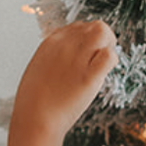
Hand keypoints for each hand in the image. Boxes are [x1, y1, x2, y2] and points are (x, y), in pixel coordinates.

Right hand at [11, 20, 118, 141]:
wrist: (33, 120)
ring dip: (109, 45)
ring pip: (104, 33)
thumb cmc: (34, 101)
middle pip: (95, 26)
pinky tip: (104, 73)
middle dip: (103, 39)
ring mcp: (77, 59)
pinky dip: (112, 61)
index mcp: (52, 41)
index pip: (79, 27)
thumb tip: (67, 59)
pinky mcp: (88, 76)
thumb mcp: (39, 68)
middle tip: (99, 58)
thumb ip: (54, 58)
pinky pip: (109, 56)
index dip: (88, 39)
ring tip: (103, 63)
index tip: (87, 54)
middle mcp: (66, 45)